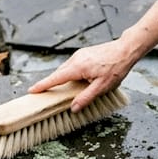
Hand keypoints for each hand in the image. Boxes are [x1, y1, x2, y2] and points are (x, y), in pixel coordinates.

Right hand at [28, 37, 142, 111]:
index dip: (43, 85)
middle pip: (59, 73)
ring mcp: (80, 54)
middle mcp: (76, 59)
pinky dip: (70, 73)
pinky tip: (76, 79)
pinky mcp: (84, 53)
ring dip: (62, 78)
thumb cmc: (116, 68)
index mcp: (77, 67)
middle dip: (51, 83)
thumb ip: (86, 97)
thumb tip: (73, 108)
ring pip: (66, 68)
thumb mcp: (102, 87)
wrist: (126, 50)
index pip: (55, 78)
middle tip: (43, 93)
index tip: (32, 90)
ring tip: (62, 89)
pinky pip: (72, 65)